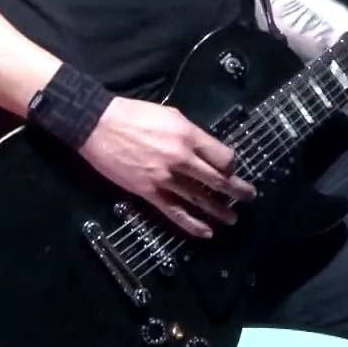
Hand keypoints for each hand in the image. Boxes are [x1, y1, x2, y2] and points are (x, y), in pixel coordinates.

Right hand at [78, 97, 256, 238]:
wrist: (98, 124)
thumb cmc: (134, 115)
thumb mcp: (171, 115)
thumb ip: (191, 133)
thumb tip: (206, 148)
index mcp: (188, 136)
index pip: (223, 156)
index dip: (231, 164)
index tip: (231, 168)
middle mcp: (182, 158)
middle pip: (218, 180)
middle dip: (237, 190)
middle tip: (250, 196)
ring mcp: (165, 177)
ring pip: (200, 199)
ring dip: (220, 211)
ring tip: (233, 218)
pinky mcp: (148, 192)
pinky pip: (175, 211)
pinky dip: (192, 224)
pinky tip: (206, 232)